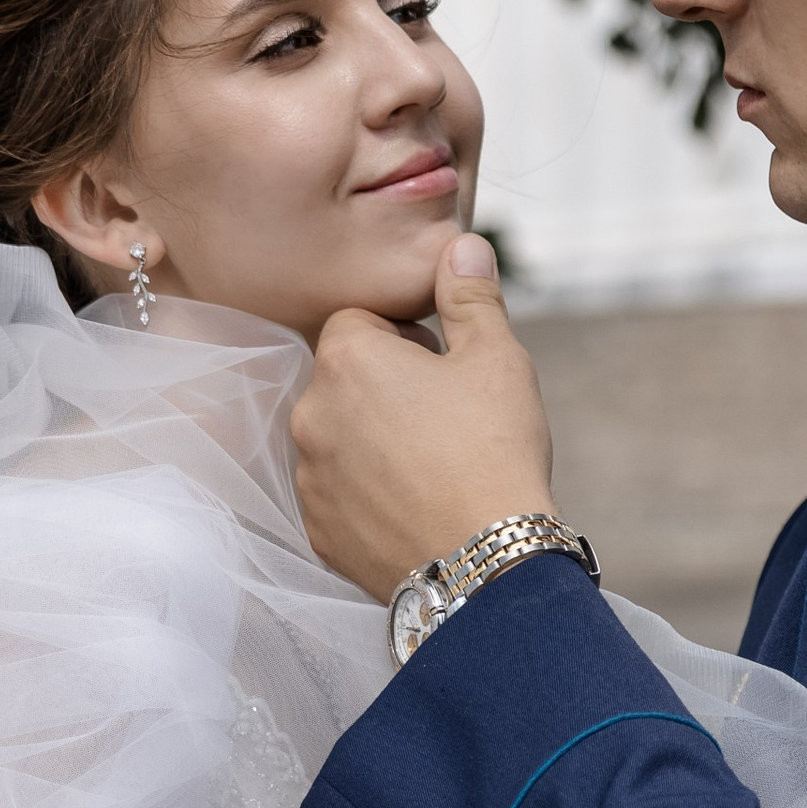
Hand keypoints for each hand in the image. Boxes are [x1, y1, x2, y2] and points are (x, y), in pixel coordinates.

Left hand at [292, 231, 557, 603]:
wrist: (487, 564)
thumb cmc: (493, 451)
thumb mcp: (497, 358)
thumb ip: (470, 294)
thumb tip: (461, 243)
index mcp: (346, 358)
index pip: (358, 322)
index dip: (405, 339)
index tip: (443, 367)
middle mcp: (310, 413)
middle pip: (344, 381)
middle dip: (386, 389)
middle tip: (446, 419)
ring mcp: (309, 476)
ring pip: (338, 438)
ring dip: (373, 442)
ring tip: (434, 469)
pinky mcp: (318, 530)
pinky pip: (338, 494)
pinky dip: (368, 495)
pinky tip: (417, 507)